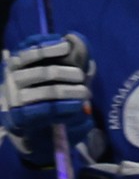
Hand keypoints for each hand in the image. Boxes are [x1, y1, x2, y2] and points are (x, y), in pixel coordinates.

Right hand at [1, 33, 89, 166]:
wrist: (35, 136)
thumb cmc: (47, 102)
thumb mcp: (56, 80)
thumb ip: (68, 62)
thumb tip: (79, 42)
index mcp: (17, 64)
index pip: (28, 49)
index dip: (48, 45)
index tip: (67, 45)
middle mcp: (12, 78)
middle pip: (42, 71)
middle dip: (66, 72)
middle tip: (82, 76)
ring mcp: (15, 98)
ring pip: (47, 91)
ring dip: (70, 91)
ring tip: (85, 93)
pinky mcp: (21, 118)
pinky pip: (46, 111)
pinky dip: (65, 108)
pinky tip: (77, 107)